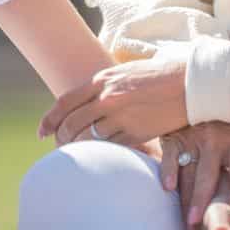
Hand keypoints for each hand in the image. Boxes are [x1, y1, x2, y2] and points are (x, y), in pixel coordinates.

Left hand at [38, 57, 187, 147]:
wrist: (188, 82)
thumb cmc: (158, 75)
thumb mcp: (125, 73)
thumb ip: (106, 86)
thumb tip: (90, 100)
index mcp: (102, 80)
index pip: (65, 102)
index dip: (49, 119)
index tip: (41, 133)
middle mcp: (106, 98)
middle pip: (72, 124)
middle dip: (61, 139)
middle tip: (60, 148)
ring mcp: (120, 116)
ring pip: (89, 139)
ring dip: (82, 148)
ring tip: (81, 155)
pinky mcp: (136, 132)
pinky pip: (112, 147)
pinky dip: (106, 153)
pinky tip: (106, 156)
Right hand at [159, 123, 229, 229]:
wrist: (207, 104)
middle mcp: (216, 140)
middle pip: (209, 175)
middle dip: (202, 200)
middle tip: (198, 224)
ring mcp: (194, 139)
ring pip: (188, 172)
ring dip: (186, 198)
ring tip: (188, 222)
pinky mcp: (176, 138)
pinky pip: (170, 157)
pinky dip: (168, 172)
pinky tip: (168, 188)